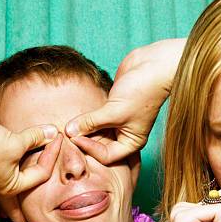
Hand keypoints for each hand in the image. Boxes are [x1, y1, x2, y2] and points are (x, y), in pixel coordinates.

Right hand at [0, 115, 58, 221]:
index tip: (58, 137)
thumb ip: (36, 137)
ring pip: (16, 175)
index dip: (52, 153)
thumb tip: (53, 131)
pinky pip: (8, 161)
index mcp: (14, 185)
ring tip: (24, 202)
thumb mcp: (15, 142)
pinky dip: (16, 159)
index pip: (43, 171)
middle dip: (29, 205)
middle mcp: (5, 183)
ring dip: (25, 175)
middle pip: (25, 191)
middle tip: (35, 219)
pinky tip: (15, 164)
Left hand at [65, 39, 186, 162]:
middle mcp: (124, 135)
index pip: (106, 156)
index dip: (89, 149)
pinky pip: (95, 117)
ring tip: (68, 124)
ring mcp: (118, 121)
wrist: (153, 65)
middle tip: (67, 132)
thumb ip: (91, 122)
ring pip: (96, 131)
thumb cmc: (142, 92)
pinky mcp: (112, 107)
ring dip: (83, 128)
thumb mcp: (114, 111)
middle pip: (99, 145)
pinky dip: (86, 117)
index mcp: (130, 142)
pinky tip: (75, 115)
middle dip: (84, 140)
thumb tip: (69, 131)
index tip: (75, 137)